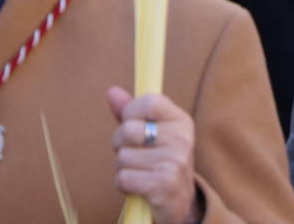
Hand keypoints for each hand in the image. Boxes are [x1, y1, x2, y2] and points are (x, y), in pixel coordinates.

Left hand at [106, 86, 201, 223]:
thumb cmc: (159, 161)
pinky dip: (123, 185)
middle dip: (120, 144)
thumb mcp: (150, 133)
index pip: (149, 101)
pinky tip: (139, 187)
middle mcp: (182, 140)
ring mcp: (176, 163)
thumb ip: (130, 112)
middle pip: (127, 130)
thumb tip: (111, 91)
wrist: (179, 203)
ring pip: (122, 157)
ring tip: (141, 172)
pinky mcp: (165, 186)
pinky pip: (123, 178)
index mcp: (181, 121)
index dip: (131, 112)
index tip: (134, 124)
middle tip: (136, 154)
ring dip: (123, 167)